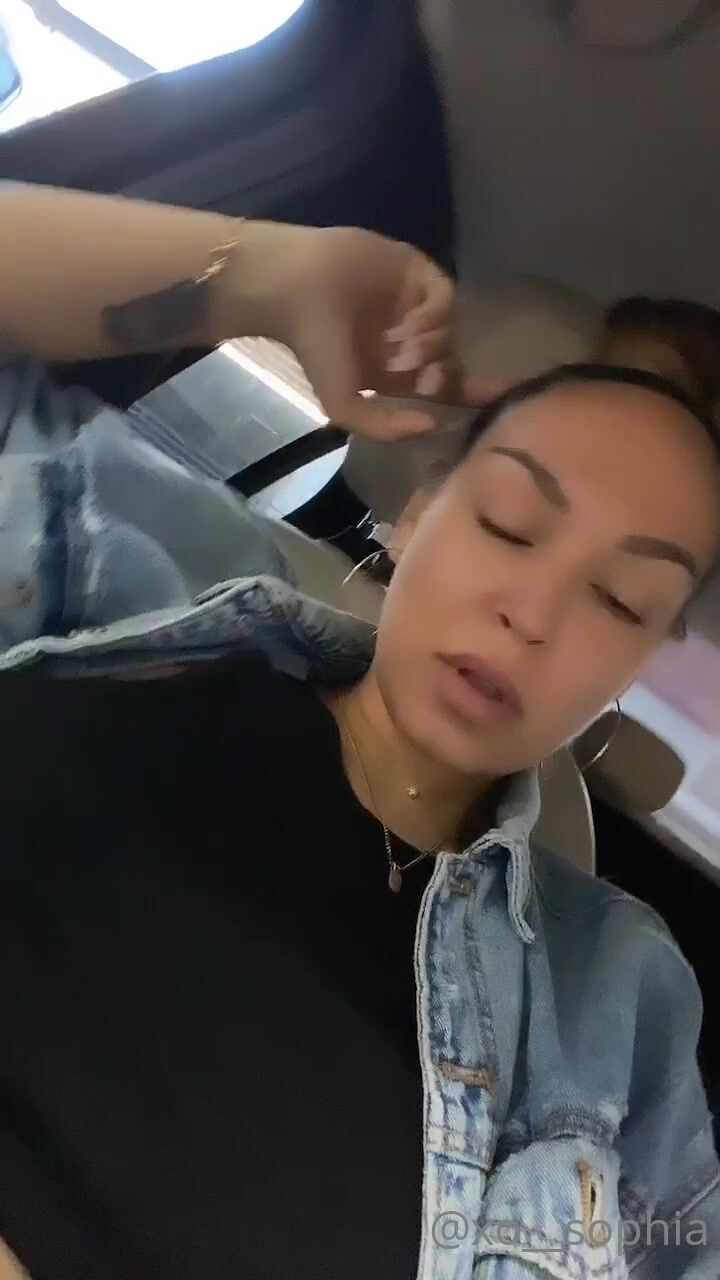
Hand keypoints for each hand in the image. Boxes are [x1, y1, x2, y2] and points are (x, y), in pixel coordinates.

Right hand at [236, 222, 501, 438]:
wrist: (296, 293)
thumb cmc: (315, 349)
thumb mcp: (345, 407)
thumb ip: (386, 428)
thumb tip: (431, 426)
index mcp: (396, 370)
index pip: (446, 384)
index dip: (473, 393)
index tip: (497, 402)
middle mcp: (410, 335)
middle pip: (451, 357)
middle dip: (446, 374)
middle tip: (426, 380)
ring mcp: (414, 300)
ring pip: (451, 329)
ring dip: (435, 346)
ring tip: (403, 351)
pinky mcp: (416, 270)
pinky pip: (445, 295)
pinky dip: (434, 315)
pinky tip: (409, 326)